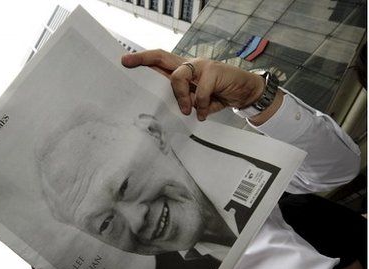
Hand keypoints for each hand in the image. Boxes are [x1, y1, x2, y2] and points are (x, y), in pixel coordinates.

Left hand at [121, 49, 267, 120]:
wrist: (244, 92)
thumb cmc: (217, 95)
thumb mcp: (195, 101)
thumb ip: (181, 101)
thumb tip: (167, 110)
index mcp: (183, 71)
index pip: (159, 61)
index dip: (142, 60)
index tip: (124, 61)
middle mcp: (189, 65)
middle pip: (162, 56)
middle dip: (143, 59)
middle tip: (128, 62)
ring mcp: (201, 65)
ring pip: (177, 77)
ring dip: (181, 97)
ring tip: (188, 110)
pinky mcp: (214, 70)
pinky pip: (200, 91)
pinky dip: (202, 105)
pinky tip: (204, 112)